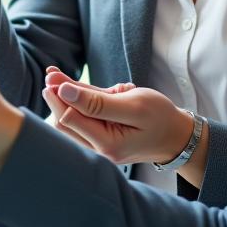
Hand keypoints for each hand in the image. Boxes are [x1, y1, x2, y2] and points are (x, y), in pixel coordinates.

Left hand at [40, 68, 202, 176]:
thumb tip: (64, 91)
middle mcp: (99, 152)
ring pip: (69, 123)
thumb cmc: (160, 117)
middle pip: (65, 123)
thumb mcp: (133, 104)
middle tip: (50, 73)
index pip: (70, 119)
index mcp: (107, 145)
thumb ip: (98, 101)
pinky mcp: (100, 141)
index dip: (59, 96)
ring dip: (62, 99)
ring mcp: (99, 149)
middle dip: (56, 96)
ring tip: (55, 76)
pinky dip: (74, 105)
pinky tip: (70, 87)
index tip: (52, 75)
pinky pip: (80, 123)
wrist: (176, 136)